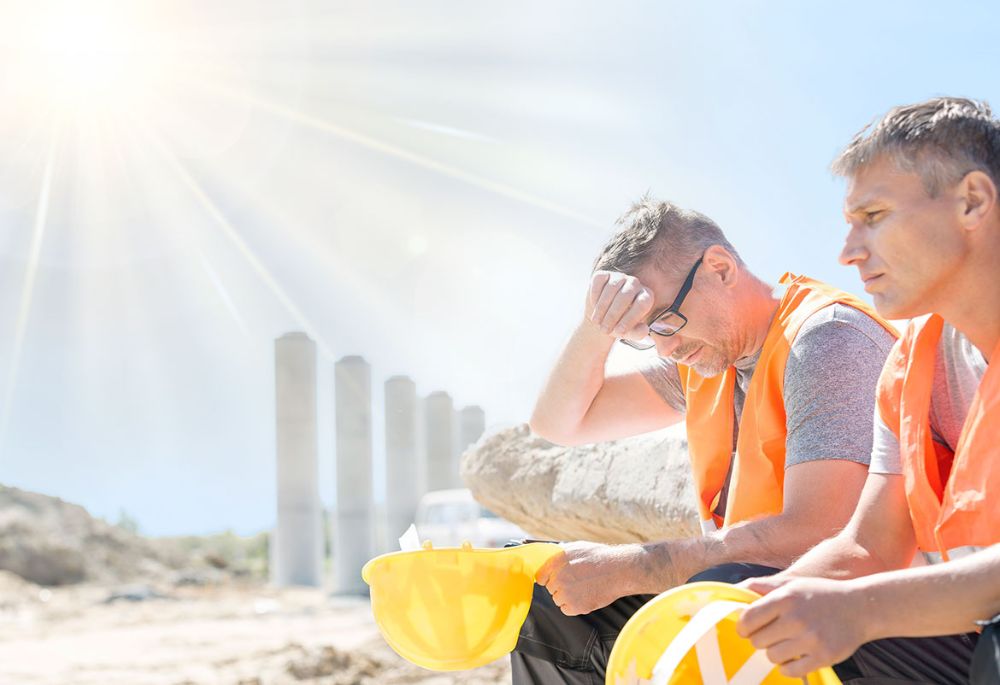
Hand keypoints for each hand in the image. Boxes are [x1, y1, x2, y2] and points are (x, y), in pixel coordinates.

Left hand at [535, 541, 643, 615]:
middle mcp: (558, 577)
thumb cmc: (601, 557)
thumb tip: (551, 556)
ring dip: (567, 596)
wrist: (619, 571)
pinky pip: (567, 609)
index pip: (540, 576)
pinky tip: (586, 595)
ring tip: (584, 587)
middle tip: (576, 581)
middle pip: (550, 588)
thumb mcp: (578, 547)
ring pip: (558, 599)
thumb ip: (561, 554)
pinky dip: (574, 606)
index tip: (553, 578)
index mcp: (557, 561)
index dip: (548, 577)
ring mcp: (566, 593)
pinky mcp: (575, 606)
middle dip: (560, 586)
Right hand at [587, 271, 654, 341]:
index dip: (631, 318)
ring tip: (597, 321)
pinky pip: (599, 281)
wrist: (601, 319)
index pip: (642, 303)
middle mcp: (635, 284)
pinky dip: (595, 295)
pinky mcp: (605, 274)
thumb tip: (644, 330)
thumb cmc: (618, 326)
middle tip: (605, 329)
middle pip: (625, 296)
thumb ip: (638, 333)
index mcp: (646, 296)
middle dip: (613, 315)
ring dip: (602, 307)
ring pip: (611, 288)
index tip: (620, 332)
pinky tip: (594, 306)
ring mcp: (620, 277)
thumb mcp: (628, 333)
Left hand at [736, 577, 870, 677]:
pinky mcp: (824, 657)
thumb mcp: (790, 584)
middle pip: (757, 641)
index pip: (748, 619)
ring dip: (774, 653)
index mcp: (785, 598)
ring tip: (785, 643)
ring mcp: (811, 639)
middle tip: (770, 635)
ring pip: (772, 657)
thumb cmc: (819, 594)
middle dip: (759, 639)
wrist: (860, 607)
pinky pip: (790, 671)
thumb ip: (760, 586)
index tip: (747, 628)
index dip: (743, 626)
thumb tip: (731, 592)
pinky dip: (787, 667)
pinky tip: (794, 655)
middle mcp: (797, 618)